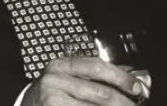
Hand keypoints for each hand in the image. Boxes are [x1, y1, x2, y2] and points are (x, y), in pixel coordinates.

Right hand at [21, 57, 147, 105]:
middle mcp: (55, 79)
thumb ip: (93, 77)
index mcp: (61, 65)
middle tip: (134, 105)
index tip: (137, 87)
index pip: (97, 66)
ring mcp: (53, 97)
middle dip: (124, 102)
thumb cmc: (54, 92)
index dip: (121, 77)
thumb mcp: (69, 78)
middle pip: (101, 92)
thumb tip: (129, 79)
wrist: (30, 105)